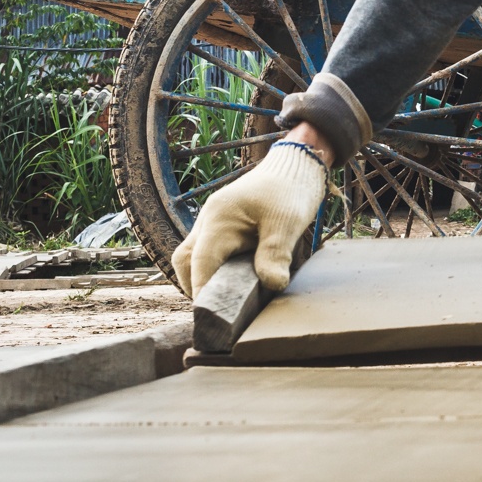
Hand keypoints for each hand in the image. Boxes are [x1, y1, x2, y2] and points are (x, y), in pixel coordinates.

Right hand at [170, 139, 329, 296]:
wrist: (296, 166)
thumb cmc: (290, 190)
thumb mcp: (288, 223)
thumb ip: (276, 254)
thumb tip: (272, 285)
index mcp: (219, 218)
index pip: (200, 262)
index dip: (202, 291)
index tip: (210, 316)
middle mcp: (208, 220)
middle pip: (185, 260)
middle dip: (195, 287)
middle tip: (216, 312)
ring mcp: (213, 222)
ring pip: (192, 256)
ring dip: (202, 278)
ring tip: (223, 301)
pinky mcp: (223, 226)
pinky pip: (207, 251)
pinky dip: (213, 268)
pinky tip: (232, 283)